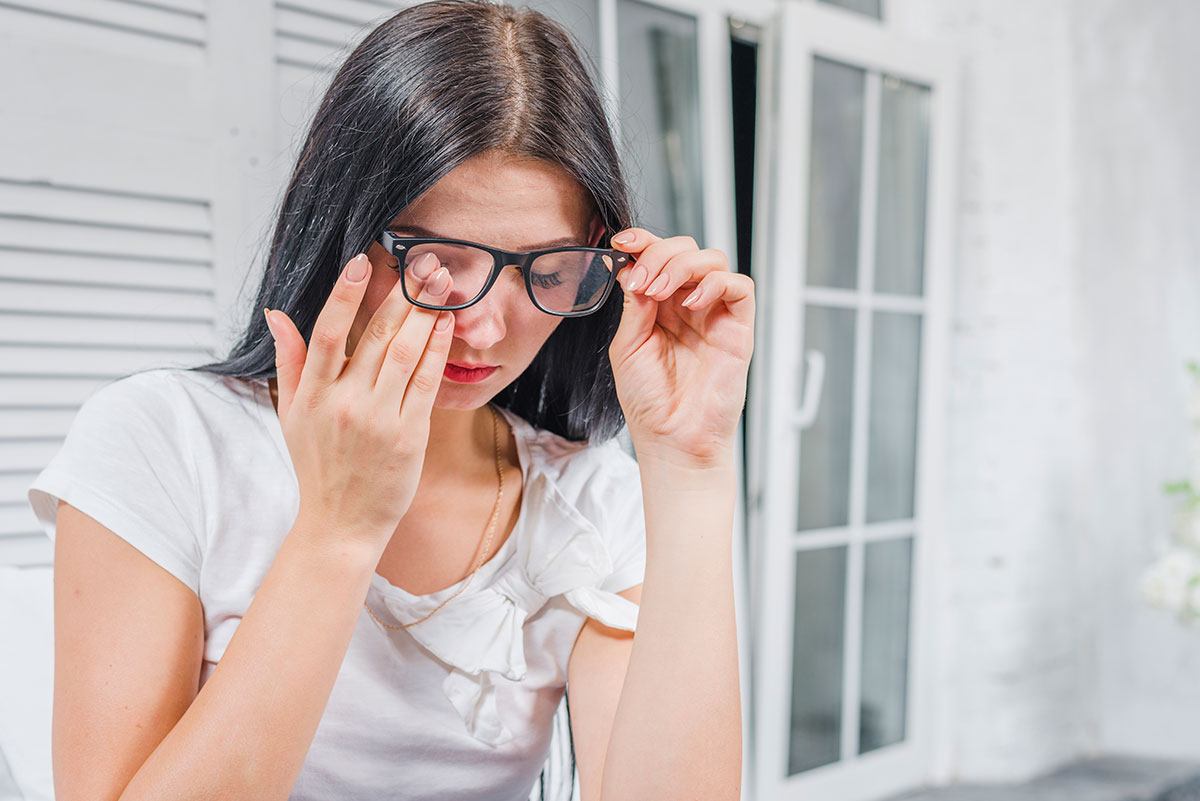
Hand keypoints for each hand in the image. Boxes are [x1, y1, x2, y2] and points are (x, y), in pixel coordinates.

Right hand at [263, 251, 454, 549]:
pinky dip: (436, 350)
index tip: (364, 262)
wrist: (341, 523)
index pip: (327, 332)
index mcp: (312, 394)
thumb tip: (276, 314)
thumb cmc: (317, 466)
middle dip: (403, 294)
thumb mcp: (291, 413)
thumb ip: (288, 361)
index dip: (346, 295)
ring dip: (426, 313)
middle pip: (376, 336)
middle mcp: (343, 404)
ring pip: (405, 354)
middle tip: (425, 262)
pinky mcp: (409, 436)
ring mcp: (378, 420)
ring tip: (442, 282)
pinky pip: (425, 383)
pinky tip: (445, 324)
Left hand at [607, 228, 754, 468]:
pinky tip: (691, 303)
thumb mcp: (627, 346)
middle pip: (685, 249)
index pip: (656, 258)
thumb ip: (633, 306)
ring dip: (683, 264)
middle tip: (643, 280)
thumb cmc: (648, 401)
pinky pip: (739, 287)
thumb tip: (634, 268)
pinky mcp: (737, 329)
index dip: (642, 241)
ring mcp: (714, 315)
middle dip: (660, 254)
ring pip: (712, 260)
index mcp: (658, 306)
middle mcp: (687, 305)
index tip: (623, 242)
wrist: (671, 439)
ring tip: (661, 289)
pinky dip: (715, 283)